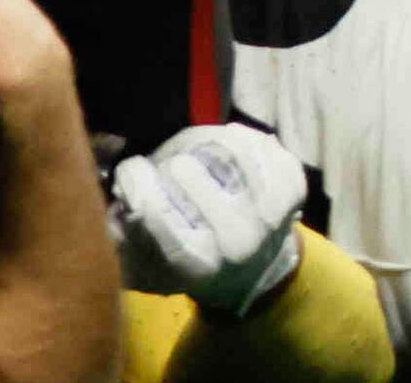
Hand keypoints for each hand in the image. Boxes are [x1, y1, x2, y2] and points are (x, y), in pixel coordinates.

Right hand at [112, 126, 306, 313]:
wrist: (253, 274)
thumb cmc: (189, 263)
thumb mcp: (144, 265)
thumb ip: (122, 232)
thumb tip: (119, 192)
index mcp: (197, 264)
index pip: (150, 206)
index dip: (132, 178)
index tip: (130, 172)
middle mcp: (237, 241)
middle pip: (182, 170)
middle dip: (164, 162)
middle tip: (164, 169)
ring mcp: (270, 213)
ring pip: (221, 145)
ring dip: (197, 142)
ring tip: (191, 152)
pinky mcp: (291, 187)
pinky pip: (255, 141)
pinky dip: (233, 136)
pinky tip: (223, 146)